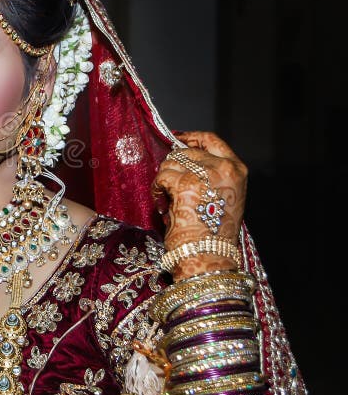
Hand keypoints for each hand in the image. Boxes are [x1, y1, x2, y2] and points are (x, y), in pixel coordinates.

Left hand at [152, 131, 247, 278]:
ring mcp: (204, 174)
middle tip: (170, 190)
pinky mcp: (184, 184)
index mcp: (236, 171)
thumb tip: (180, 158)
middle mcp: (223, 168)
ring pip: (170, 163)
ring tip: (168, 202)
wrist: (209, 257)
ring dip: (163, 182)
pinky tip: (163, 207)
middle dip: (173, 169)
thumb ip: (209, 175)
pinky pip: (161, 177)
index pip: (211, 141)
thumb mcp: (223, 196)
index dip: (191, 137)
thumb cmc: (213, 234)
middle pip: (185, 152)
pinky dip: (157, 192)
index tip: (177, 138)